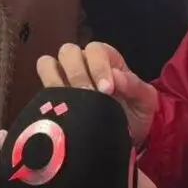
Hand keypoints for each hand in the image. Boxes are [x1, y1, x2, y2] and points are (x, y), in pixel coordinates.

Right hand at [36, 43, 158, 145]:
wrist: (129, 138)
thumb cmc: (136, 112)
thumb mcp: (145, 100)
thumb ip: (135, 86)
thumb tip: (116, 77)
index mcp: (106, 58)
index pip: (95, 49)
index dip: (98, 66)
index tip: (107, 90)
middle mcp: (82, 64)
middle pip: (68, 51)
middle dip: (77, 72)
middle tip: (89, 95)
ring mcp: (65, 80)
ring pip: (48, 63)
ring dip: (56, 79)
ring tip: (70, 101)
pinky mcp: (54, 99)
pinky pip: (42, 89)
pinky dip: (46, 95)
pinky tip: (60, 111)